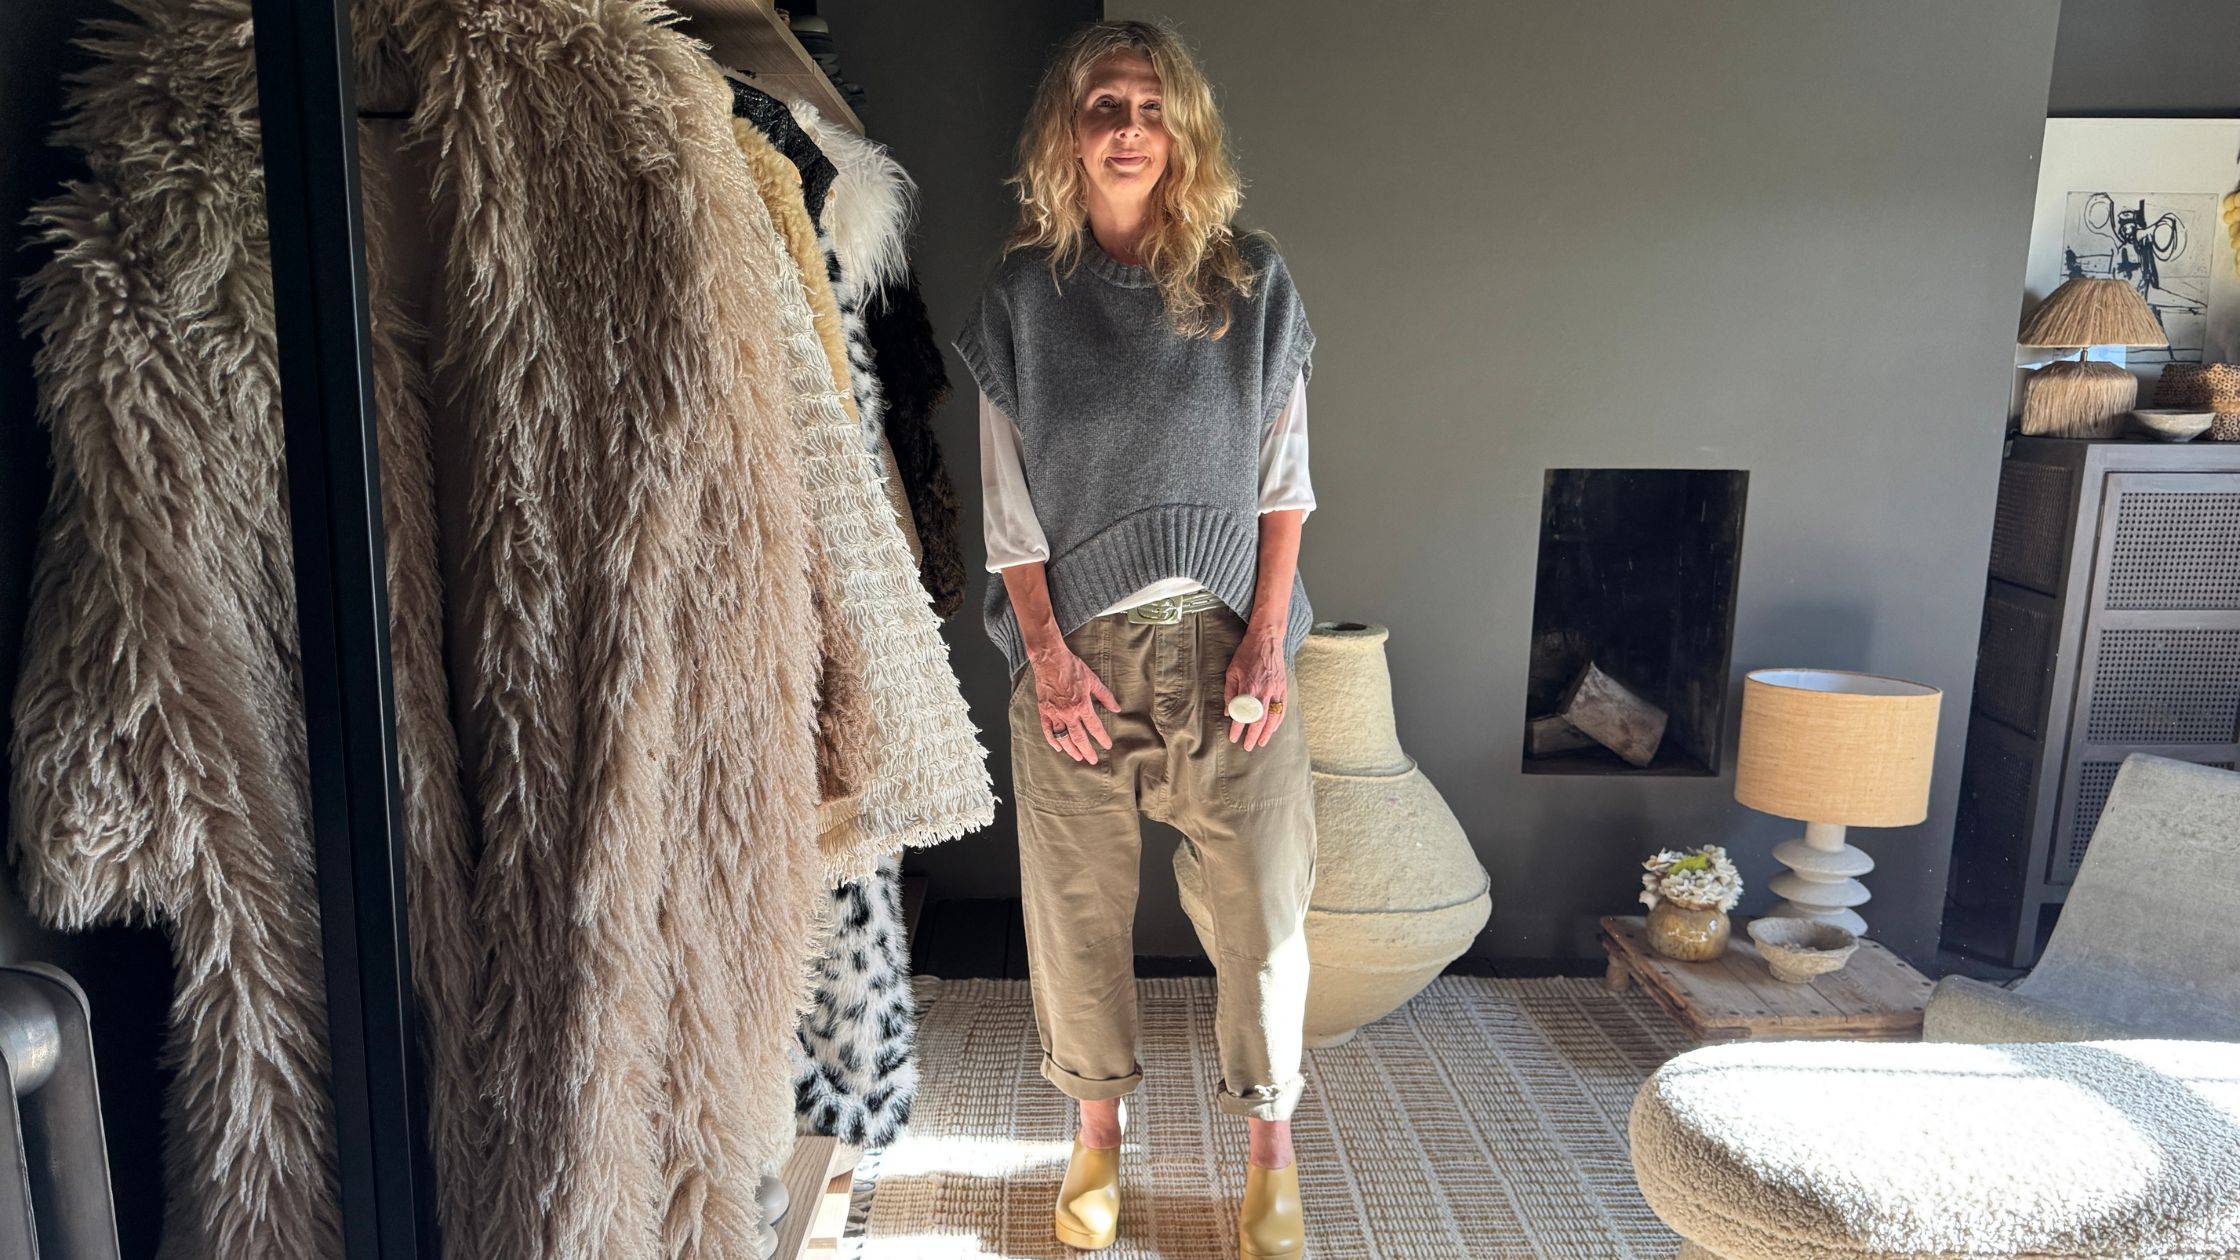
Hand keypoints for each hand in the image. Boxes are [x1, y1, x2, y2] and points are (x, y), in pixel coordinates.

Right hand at [1033, 646, 1117, 763]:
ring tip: (1078, 757)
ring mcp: (1054, 713)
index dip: (1102, 738)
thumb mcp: (1092, 680)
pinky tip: (1059, 747)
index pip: (1094, 727)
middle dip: (1087, 750)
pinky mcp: (1044, 710)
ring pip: (1063, 737)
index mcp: (1082, 704)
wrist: (1050, 659)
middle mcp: (1068, 712)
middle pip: (1079, 737)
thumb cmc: (1072, 667)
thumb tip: (1116, 708)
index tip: (1107, 745)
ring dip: (1071, 749)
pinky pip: (1047, 730)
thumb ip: (1105, 696)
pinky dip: (1052, 740)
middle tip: (1092, 760)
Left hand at [1224, 626, 1288, 750]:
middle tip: (1247, 747)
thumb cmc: (1246, 654)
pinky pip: (1282, 708)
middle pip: (1259, 720)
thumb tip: (1228, 712)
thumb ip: (1230, 693)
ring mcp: (1276, 689)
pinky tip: (1273, 729)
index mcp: (1248, 686)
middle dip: (1252, 735)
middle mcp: (1264, 690)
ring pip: (1273, 717)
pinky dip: (1278, 721)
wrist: (1266, 639)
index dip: (1237, 728)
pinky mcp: (1284, 687)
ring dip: (1267, 732)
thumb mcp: (1232, 671)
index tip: (1233, 738)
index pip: (1243, 713)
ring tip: (1261, 742)